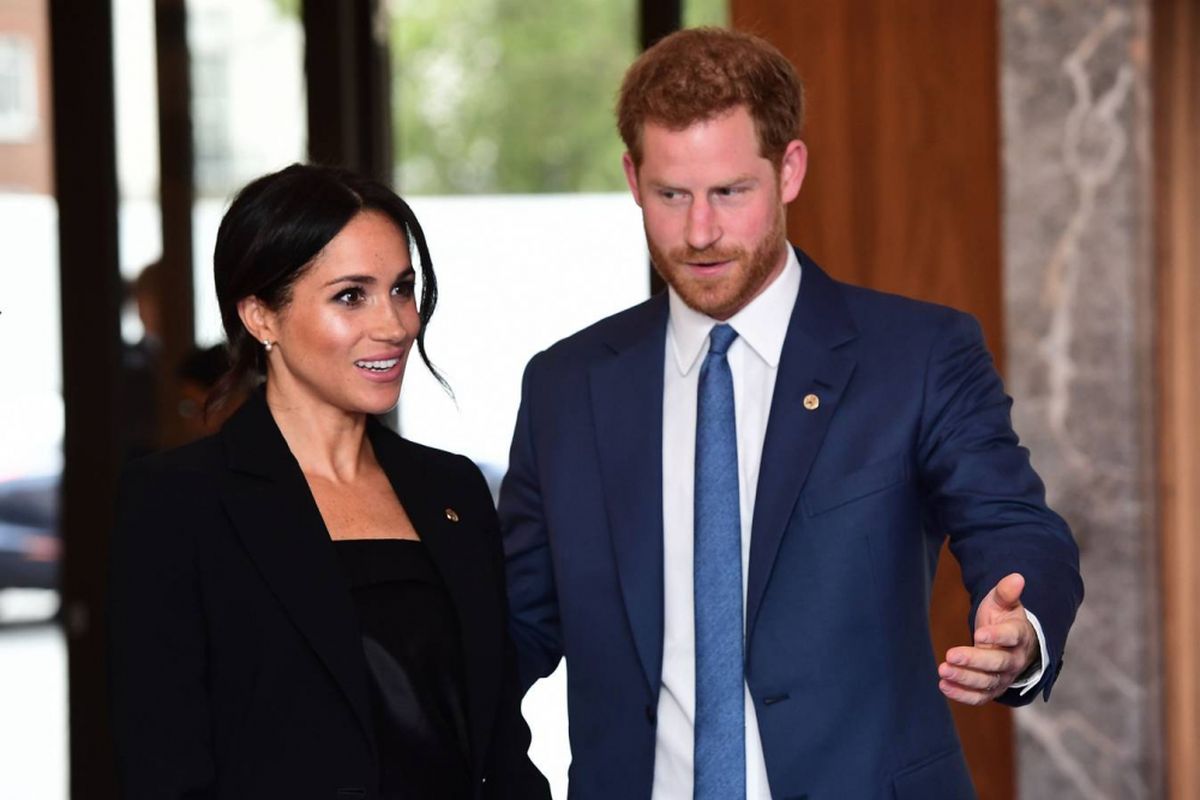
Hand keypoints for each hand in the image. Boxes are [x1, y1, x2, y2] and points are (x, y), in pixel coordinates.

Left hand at [938, 572, 1038, 705]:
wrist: (1011, 643)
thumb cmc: (1004, 618)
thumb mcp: (1003, 603)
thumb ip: (1006, 592)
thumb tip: (1017, 577)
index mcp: (1020, 635)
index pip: (1012, 636)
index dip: (997, 636)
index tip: (979, 635)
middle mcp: (1015, 659)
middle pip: (997, 663)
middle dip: (974, 661)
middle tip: (950, 655)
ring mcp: (1004, 677)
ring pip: (987, 682)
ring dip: (964, 678)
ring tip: (942, 670)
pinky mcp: (992, 689)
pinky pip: (980, 696)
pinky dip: (963, 694)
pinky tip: (944, 686)